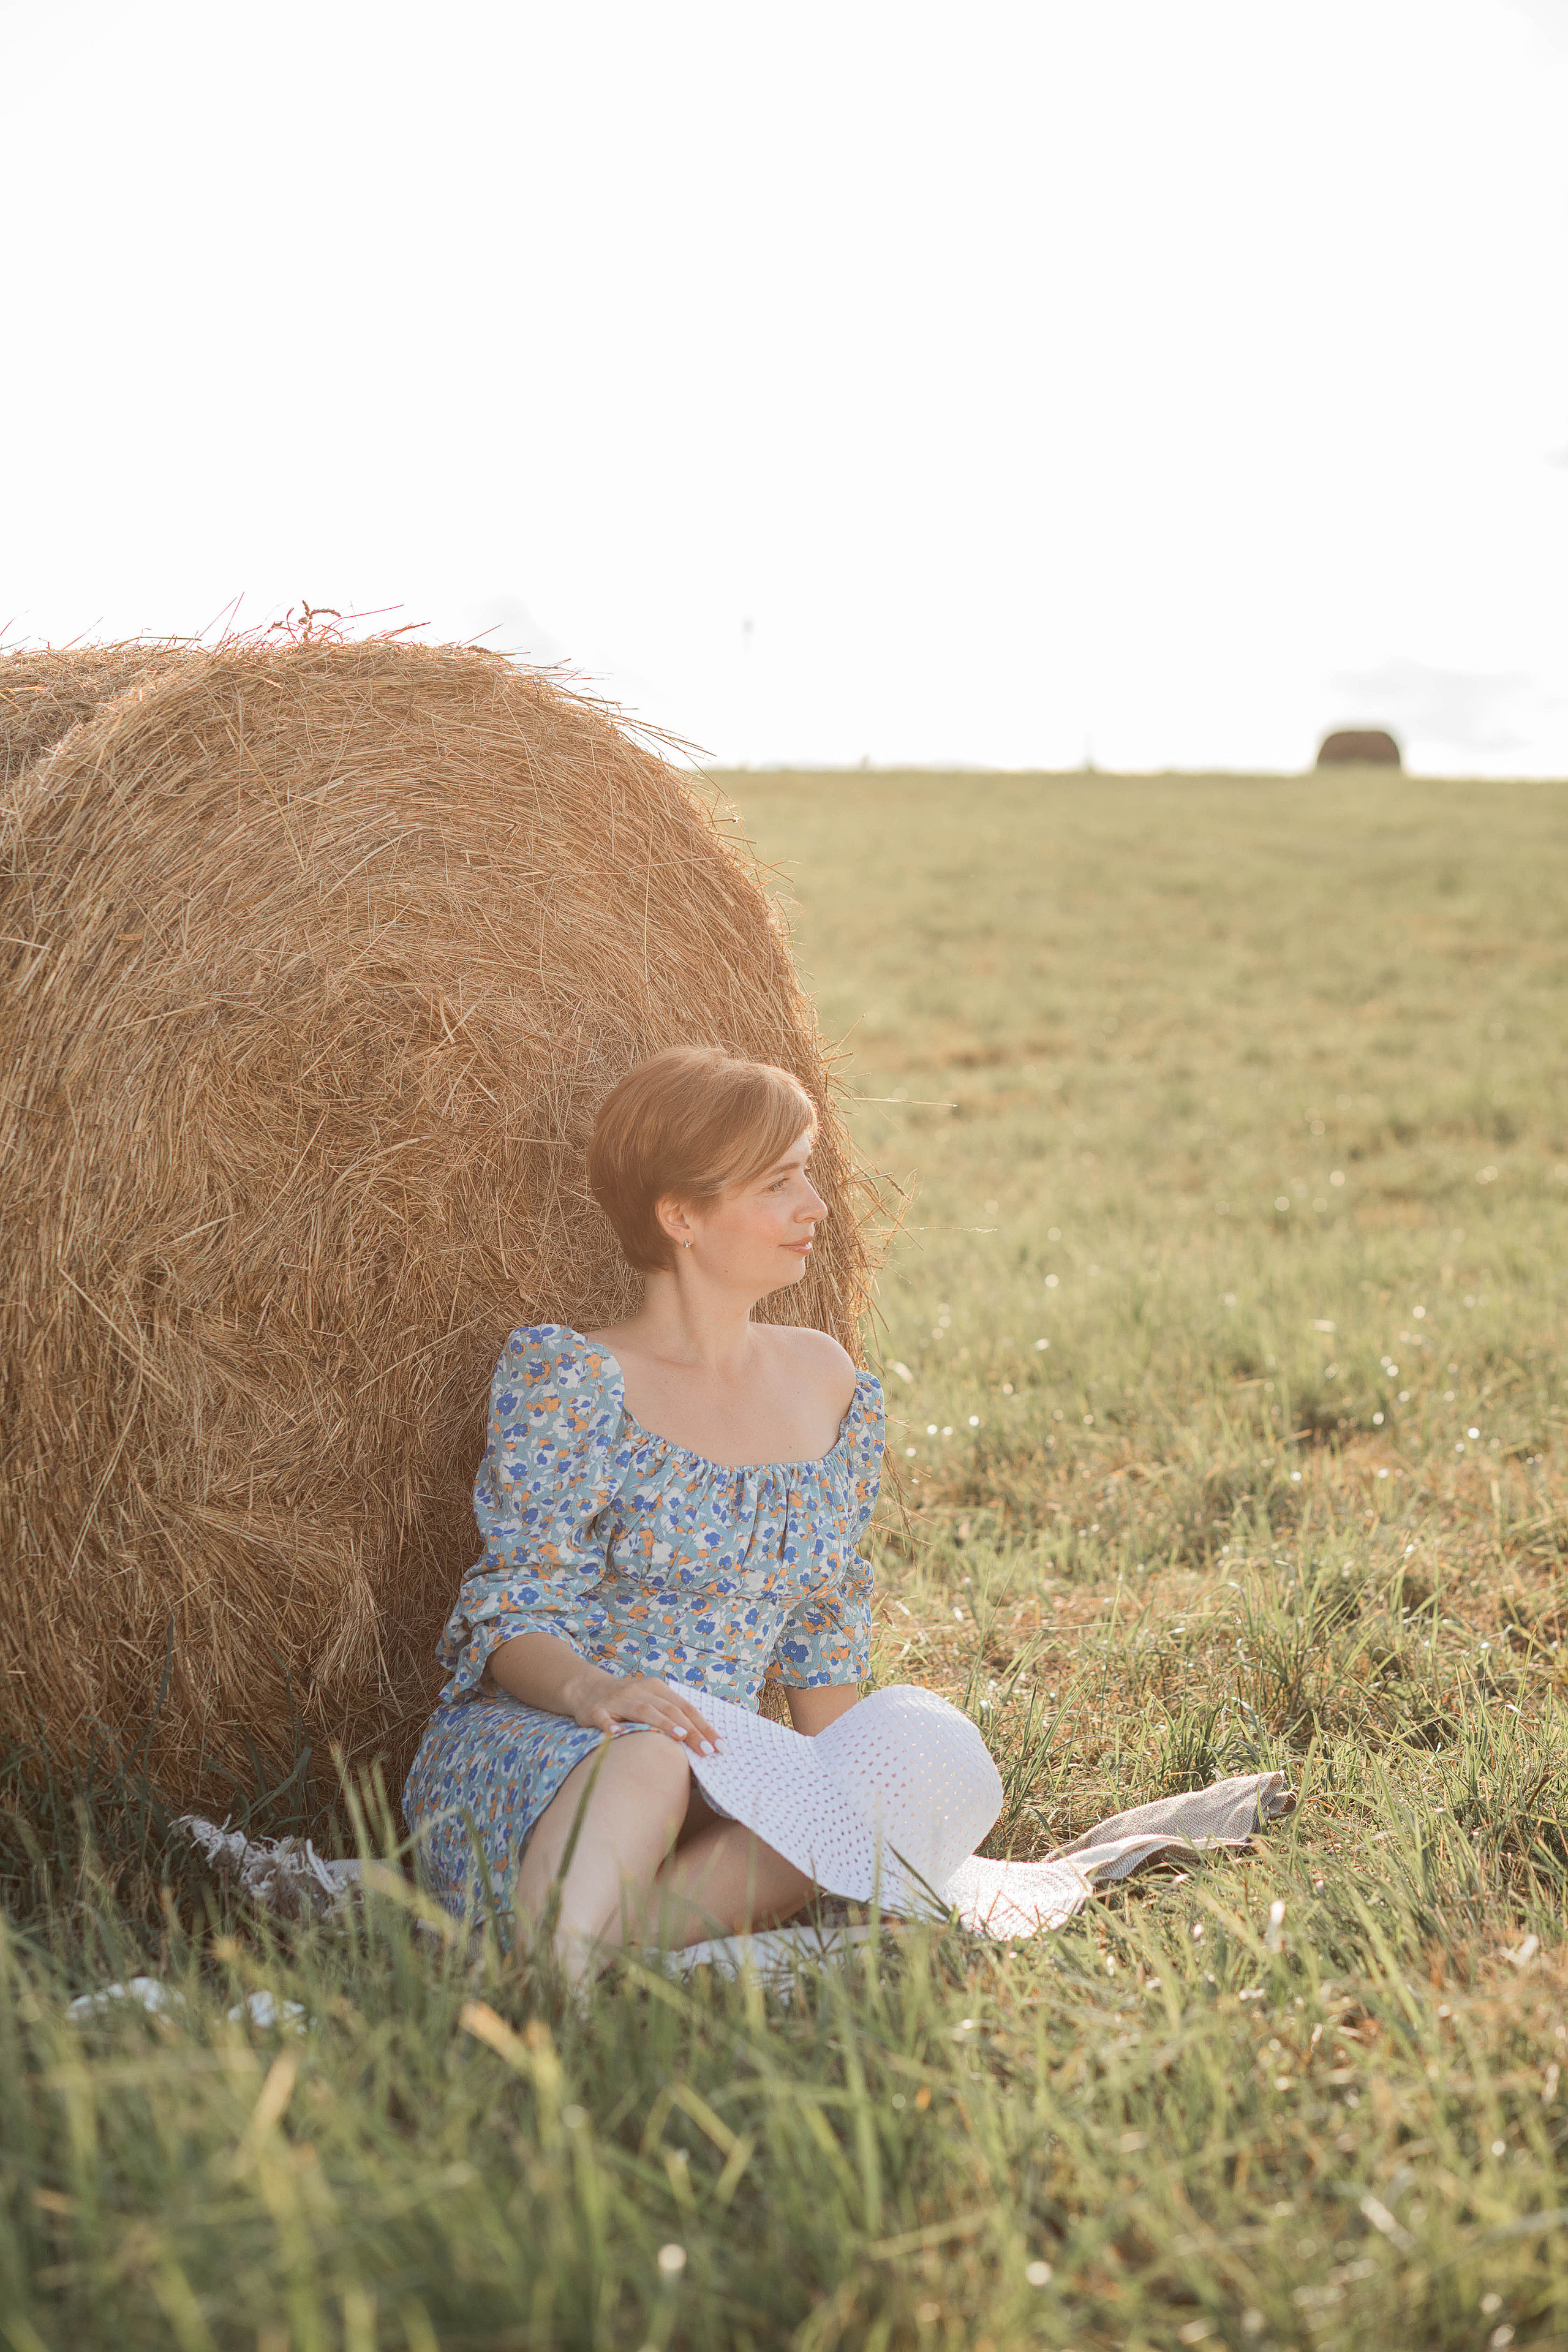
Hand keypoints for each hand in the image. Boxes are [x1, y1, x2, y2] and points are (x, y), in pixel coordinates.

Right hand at [564, 1668, 720, 1755]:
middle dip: (692, 1730)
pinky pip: (604, 1718)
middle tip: (708, 1751)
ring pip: (643, 1710)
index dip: (704, 1726)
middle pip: (671, 1710)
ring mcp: (618, 1700)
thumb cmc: (626, 1700)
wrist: (585, 1687)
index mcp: (657, 1689)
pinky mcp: (597, 1710)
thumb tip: (700, 1742)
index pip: (686, 1708)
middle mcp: (640, 1691)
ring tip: (680, 1737)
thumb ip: (671, 1715)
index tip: (720, 1746)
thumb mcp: (651, 1700)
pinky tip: (617, 1734)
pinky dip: (610, 1726)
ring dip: (663, 1723)